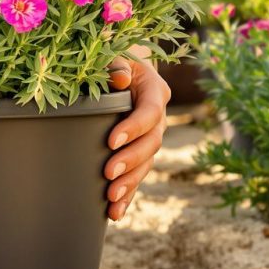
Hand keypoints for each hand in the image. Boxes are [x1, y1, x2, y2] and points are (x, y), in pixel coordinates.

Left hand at [104, 52, 170, 219]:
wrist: (119, 72)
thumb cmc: (113, 60)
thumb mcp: (115, 55)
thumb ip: (116, 65)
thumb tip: (119, 80)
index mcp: (155, 91)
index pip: (150, 112)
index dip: (134, 127)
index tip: (111, 141)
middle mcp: (158, 118)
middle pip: (152, 143)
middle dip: (131, 160)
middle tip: (109, 173)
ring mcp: (151, 138)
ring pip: (147, 164)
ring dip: (130, 183)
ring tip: (111, 198)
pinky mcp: (140, 153)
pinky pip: (138, 176)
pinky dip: (128, 195)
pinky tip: (114, 213)